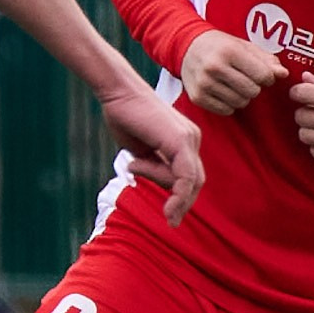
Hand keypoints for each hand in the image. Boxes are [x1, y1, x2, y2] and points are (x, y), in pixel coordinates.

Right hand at [101, 78, 205, 224]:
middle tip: (170, 220)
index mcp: (184, 140)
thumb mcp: (141, 151)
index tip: (170, 215)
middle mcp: (191, 138)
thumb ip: (153, 167)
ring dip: (164, 187)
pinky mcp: (180, 141)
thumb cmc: (124, 116)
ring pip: (189, 180)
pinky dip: (178, 196)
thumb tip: (161, 185)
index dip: (180, 196)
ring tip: (133, 164)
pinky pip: (185, 176)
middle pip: (196, 180)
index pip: (189, 176)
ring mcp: (189, 138)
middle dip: (183, 202)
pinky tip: (168, 209)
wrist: (117, 92)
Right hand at [181, 29, 288, 114]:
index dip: (267, 77)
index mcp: (229, 51)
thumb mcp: (244, 46)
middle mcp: (214, 67)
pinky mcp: (197, 97)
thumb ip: (266, 60)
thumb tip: (283, 74)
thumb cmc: (221, 46)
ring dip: (242, 96)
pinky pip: (226, 110)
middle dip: (254, 87)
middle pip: (252, 91)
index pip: (262, 75)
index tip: (262, 74)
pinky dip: (230, 104)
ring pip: (240, 102)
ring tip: (234, 84)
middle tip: (246, 78)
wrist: (187, 47)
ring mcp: (204, 84)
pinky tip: (224, 91)